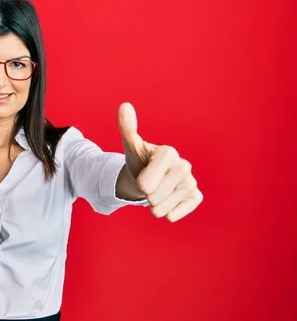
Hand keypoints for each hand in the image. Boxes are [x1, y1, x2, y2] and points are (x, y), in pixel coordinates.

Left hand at [118, 102, 202, 221]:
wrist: (150, 179)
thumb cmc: (139, 161)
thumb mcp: (130, 147)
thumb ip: (127, 128)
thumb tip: (124, 106)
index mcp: (168, 152)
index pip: (147, 182)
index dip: (141, 182)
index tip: (143, 177)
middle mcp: (184, 165)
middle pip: (153, 196)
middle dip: (146, 195)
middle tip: (149, 185)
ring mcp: (191, 182)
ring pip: (162, 208)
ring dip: (153, 206)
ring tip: (155, 193)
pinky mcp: (195, 196)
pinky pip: (175, 214)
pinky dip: (168, 213)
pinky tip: (168, 203)